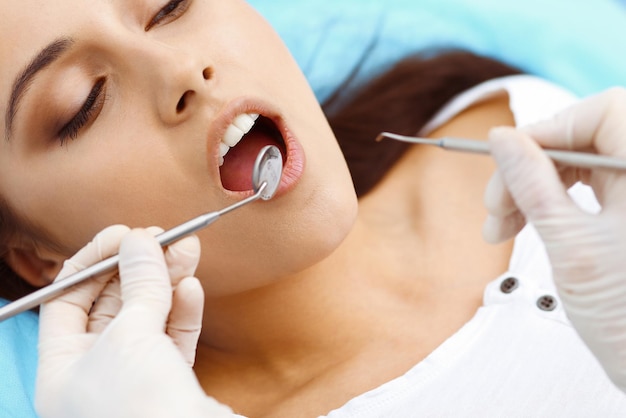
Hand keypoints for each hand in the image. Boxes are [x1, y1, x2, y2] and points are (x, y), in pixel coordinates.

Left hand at [36, 226, 232, 417]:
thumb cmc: (140, 409)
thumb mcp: (132, 337)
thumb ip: (140, 284)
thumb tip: (142, 241)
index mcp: (62, 370)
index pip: (65, 301)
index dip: (93, 262)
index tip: (123, 234)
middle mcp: (94, 374)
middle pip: (113, 305)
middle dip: (138, 268)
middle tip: (162, 238)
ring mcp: (135, 378)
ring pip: (149, 317)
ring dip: (168, 282)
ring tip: (187, 249)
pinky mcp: (170, 382)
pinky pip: (173, 338)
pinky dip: (183, 311)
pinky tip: (192, 288)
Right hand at [482, 87, 625, 391]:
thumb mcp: (568, 244)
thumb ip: (532, 184)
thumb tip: (501, 138)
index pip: (599, 112)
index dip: (548, 129)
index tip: (506, 157)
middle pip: (583, 138)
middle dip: (531, 168)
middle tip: (496, 209)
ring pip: (579, 163)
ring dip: (533, 188)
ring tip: (502, 227)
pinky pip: (586, 188)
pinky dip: (550, 202)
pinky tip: (526, 224)